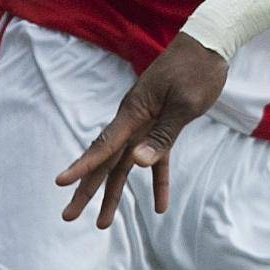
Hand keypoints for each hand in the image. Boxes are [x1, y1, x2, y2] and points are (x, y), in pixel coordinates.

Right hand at [55, 36, 230, 227]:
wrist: (209, 45)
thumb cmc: (196, 70)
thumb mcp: (184, 104)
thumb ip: (162, 135)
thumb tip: (137, 163)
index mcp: (133, 113)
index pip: (104, 146)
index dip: (82, 167)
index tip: (60, 183)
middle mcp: (133, 121)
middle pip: (106, 161)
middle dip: (86, 189)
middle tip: (68, 217)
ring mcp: (146, 124)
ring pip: (125, 165)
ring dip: (114, 193)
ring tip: (102, 223)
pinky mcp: (163, 125)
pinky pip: (156, 158)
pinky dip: (158, 182)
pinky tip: (160, 207)